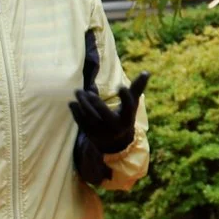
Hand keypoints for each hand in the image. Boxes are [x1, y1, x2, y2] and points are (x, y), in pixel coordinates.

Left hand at [69, 27, 148, 188]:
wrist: (116, 147)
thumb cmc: (123, 121)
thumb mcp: (131, 108)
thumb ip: (137, 89)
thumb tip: (149, 71)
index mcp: (127, 118)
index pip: (129, 105)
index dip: (125, 95)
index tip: (119, 85)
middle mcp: (116, 127)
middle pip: (103, 112)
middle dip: (93, 101)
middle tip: (83, 89)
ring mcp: (102, 134)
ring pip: (90, 118)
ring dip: (82, 106)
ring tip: (75, 94)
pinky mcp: (90, 136)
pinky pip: (81, 124)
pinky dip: (75, 114)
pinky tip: (70, 104)